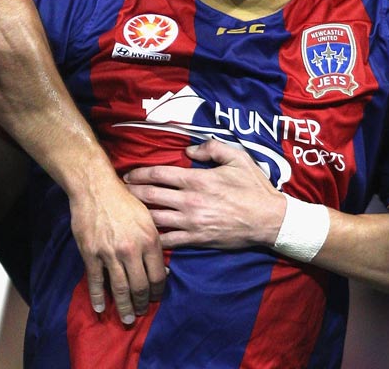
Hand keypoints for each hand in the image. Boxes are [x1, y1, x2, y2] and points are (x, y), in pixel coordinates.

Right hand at [68, 177, 165, 324]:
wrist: (95, 188)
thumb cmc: (125, 201)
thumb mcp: (148, 219)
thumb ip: (156, 244)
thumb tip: (163, 270)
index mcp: (149, 240)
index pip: (158, 276)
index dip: (158, 292)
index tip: (155, 298)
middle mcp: (131, 249)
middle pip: (140, 287)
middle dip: (142, 304)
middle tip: (141, 313)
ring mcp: (110, 253)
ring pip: (120, 288)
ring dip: (124, 307)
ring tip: (127, 318)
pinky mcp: (91, 253)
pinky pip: (96, 280)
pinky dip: (97, 297)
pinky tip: (100, 308)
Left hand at [124, 138, 284, 248]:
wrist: (269, 220)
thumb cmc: (254, 187)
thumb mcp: (237, 157)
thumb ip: (211, 147)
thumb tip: (188, 149)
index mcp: (196, 179)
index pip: (158, 174)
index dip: (139, 173)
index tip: (128, 174)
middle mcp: (189, 201)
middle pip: (150, 195)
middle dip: (131, 192)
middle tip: (119, 191)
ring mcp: (191, 223)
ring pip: (154, 218)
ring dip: (138, 214)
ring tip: (126, 212)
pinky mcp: (196, 240)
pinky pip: (168, 241)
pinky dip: (154, 239)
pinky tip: (143, 237)